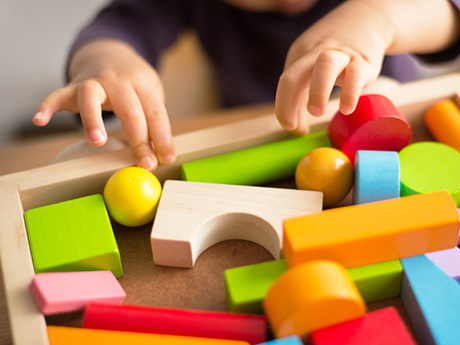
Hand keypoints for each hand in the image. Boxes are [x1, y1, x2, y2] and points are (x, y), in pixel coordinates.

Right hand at [33, 39, 174, 170]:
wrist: (110, 54)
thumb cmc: (134, 84)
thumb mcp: (150, 95)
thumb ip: (153, 121)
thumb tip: (159, 156)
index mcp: (142, 84)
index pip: (156, 113)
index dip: (163, 138)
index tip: (166, 160)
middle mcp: (118, 81)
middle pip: (130, 110)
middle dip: (139, 140)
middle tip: (145, 164)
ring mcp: (93, 81)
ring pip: (91, 96)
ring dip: (94, 119)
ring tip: (98, 141)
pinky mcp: (72, 86)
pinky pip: (57, 94)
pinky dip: (47, 106)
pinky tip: (40, 120)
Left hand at [275, 0, 390, 135]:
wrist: (367, 21)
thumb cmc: (334, 57)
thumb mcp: (312, 69)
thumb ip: (301, 98)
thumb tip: (297, 129)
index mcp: (300, 57)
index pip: (285, 82)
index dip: (284, 108)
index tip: (291, 127)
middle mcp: (316, 53)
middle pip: (294, 74)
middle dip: (289, 101)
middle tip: (293, 125)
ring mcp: (340, 54)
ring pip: (325, 64)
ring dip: (318, 91)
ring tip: (317, 114)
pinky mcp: (363, 61)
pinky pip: (356, 74)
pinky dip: (349, 93)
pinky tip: (347, 109)